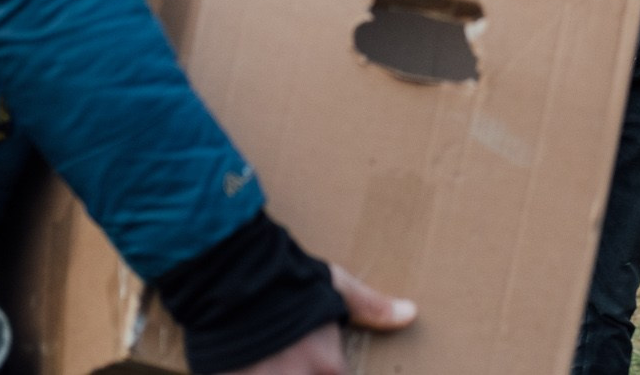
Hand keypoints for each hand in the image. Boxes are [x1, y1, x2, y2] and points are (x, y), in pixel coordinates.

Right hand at [225, 265, 416, 374]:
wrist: (229, 275)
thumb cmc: (287, 279)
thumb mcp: (335, 288)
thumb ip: (371, 307)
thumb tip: (410, 314)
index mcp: (328, 368)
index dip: (333, 373)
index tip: (325, 366)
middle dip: (304, 373)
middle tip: (292, 360)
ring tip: (271, 362)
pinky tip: (251, 366)